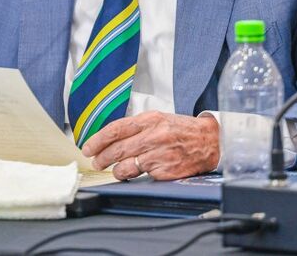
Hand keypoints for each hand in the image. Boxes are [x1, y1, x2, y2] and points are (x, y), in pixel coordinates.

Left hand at [81, 111, 219, 180]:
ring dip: (116, 171)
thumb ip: (136, 127)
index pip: (116, 129)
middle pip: (117, 149)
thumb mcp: (158, 119)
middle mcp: (153, 136)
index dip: (98, 140)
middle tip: (97, 162)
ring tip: (115, 170)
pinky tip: (135, 173)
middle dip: (102, 158)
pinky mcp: (165, 170)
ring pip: (126, 166)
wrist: (209, 141)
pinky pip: (142, 176)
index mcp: (149, 120)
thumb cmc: (181, 130)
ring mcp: (159, 154)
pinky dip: (135, 176)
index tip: (88, 147)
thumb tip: (111, 137)